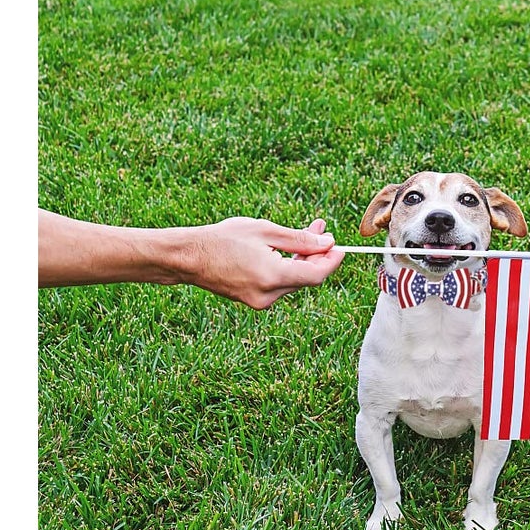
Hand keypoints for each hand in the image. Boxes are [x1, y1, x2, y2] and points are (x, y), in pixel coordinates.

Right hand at [185, 217, 344, 309]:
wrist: (190, 257)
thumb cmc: (224, 239)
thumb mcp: (265, 230)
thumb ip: (299, 239)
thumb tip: (327, 243)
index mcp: (272, 276)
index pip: (316, 275)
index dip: (332, 261)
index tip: (340, 245)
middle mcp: (268, 295)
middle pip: (307, 277)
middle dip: (318, 254)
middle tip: (320, 228)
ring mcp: (260, 300)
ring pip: (294, 280)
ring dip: (303, 258)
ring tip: (306, 232)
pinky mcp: (253, 300)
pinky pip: (280, 284)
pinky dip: (288, 266)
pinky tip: (287, 249)